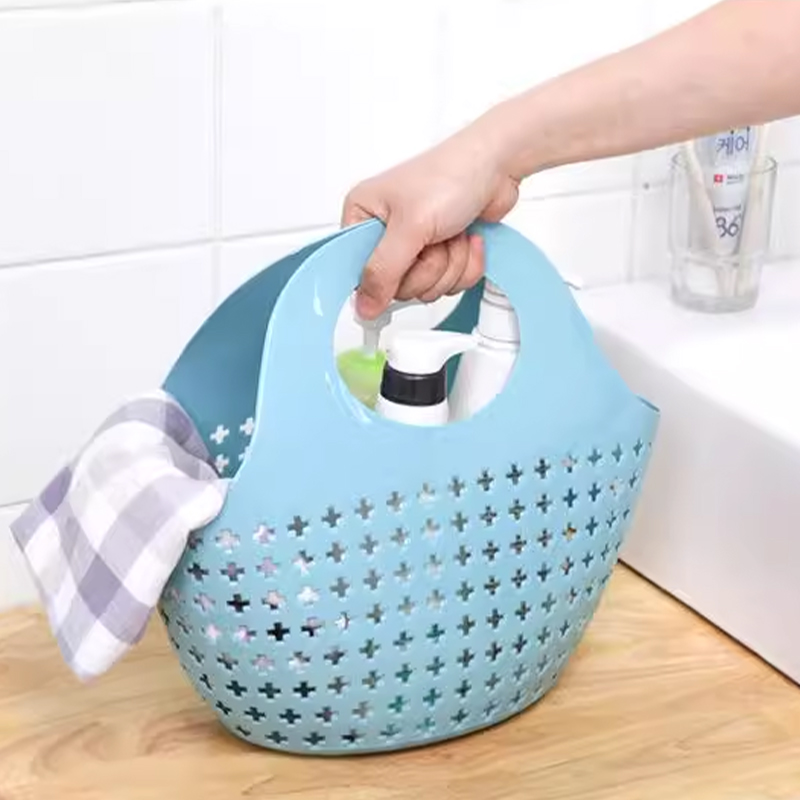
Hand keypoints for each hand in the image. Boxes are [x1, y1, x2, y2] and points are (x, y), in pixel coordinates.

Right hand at [342, 123, 520, 318]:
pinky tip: (466, 238)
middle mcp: (385, 233)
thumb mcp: (410, 226)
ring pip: (427, 288)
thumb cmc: (451, 175)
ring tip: (452, 233)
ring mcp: (414, 246)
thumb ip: (383, 271)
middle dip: (427, 267)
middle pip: (397, 287)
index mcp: (363, 216)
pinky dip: (466, 265)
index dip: (381, 280)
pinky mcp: (440, 254)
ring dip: (450, 265)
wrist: (497, 164)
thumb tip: (363, 306)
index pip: (356, 272)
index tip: (403, 269)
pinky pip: (449, 284)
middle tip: (434, 239)